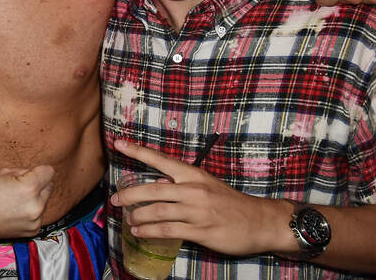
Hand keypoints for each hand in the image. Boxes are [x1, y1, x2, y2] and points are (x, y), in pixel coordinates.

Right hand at [0, 165, 53, 239]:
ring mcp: (35, 220)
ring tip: (16, 201)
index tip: (33, 173)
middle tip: (20, 187)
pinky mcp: (33, 230)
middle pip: (49, 187)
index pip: (49, 172)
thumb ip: (26, 171)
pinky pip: (39, 216)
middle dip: (38, 185)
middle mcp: (36, 205)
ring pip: (45, 202)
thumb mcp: (4, 173)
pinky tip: (16, 212)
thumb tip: (40, 174)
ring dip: (35, 199)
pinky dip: (31, 212)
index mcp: (28, 187)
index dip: (40, 170)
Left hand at [111, 141, 289, 255]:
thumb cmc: (231, 203)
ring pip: (156, 212)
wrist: (261, 221)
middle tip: (115, 200)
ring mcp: (196, 211)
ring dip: (137, 217)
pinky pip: (166, 230)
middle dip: (128, 195)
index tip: (118, 143)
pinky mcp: (200, 231)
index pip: (160, 160)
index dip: (137, 151)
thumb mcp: (207, 186)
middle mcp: (192, 190)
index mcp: (193, 175)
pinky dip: (149, 231)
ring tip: (128, 220)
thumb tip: (157, 186)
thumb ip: (182, 185)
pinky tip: (139, 232)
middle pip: (150, 190)